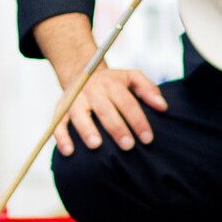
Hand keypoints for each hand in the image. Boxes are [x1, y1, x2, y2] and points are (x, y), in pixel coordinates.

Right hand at [51, 67, 167, 156]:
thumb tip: (163, 107)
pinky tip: (69, 152)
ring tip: (96, 145)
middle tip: (128, 146)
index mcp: (111, 83)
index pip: (126, 102)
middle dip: (116, 127)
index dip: (137, 120)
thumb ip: (148, 89)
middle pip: (104, 109)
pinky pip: (58, 123)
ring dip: (87, 129)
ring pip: (79, 114)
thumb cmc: (112, 81)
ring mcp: (74, 99)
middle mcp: (91, 90)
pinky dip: (61, 137)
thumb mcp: (132, 77)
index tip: (147, 138)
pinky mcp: (60, 108)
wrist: (81, 70)